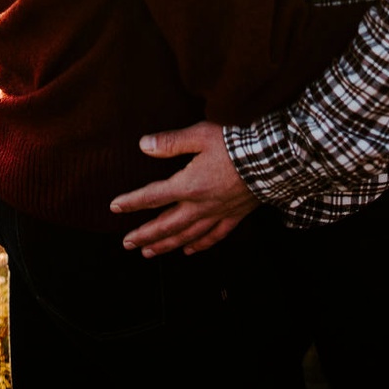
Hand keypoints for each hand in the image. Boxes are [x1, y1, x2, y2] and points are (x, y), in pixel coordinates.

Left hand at [107, 121, 260, 256]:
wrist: (273, 157)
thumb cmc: (237, 142)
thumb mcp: (201, 135)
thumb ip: (171, 142)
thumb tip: (144, 145)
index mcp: (188, 185)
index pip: (152, 197)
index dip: (132, 202)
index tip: (115, 207)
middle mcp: (200, 205)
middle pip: (166, 225)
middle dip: (144, 234)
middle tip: (127, 243)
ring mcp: (218, 213)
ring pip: (187, 235)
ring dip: (165, 245)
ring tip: (148, 253)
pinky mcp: (235, 215)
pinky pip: (214, 236)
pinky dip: (200, 245)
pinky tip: (189, 250)